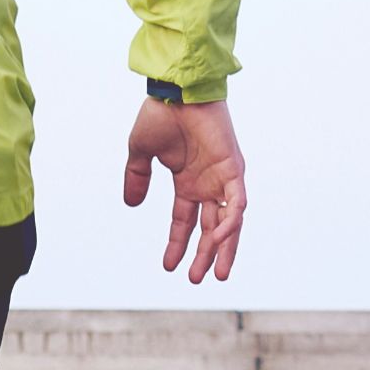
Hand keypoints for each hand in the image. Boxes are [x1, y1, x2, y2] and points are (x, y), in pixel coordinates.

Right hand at [124, 97, 245, 282]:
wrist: (176, 91)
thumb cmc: (160, 114)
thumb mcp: (141, 152)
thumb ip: (137, 178)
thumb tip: (131, 204)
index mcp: (188, 181)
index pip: (185, 220)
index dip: (178, 243)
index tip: (167, 266)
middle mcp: (208, 183)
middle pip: (210, 228)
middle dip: (204, 254)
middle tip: (195, 279)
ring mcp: (223, 178)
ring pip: (229, 223)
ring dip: (223, 248)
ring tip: (217, 274)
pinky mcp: (234, 169)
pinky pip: (237, 204)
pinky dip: (232, 223)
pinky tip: (219, 240)